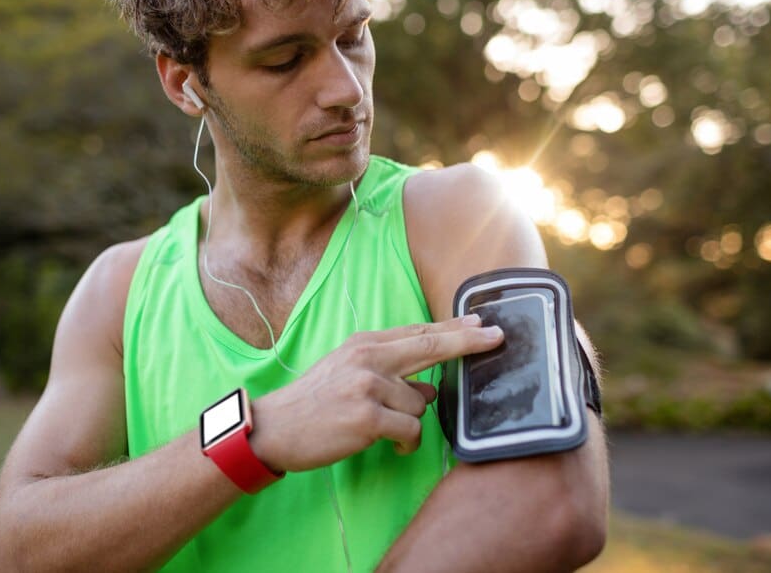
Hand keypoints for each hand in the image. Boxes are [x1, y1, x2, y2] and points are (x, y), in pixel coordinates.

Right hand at [249, 315, 502, 472]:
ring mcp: (368, 385)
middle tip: (496, 337)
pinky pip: (411, 430)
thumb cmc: (312, 403)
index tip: (480, 323)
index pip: (417, 333)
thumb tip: (430, 388)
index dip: (452, 329)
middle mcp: (368, 357)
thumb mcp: (347, 373)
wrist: (275, 428)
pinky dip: (406, 444)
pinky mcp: (368, 416)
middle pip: (430, 346)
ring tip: (382, 430)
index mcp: (364, 343)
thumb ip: (389, 374)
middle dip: (466, 342)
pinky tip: (389, 447)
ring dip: (409, 422)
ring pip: (420, 404)